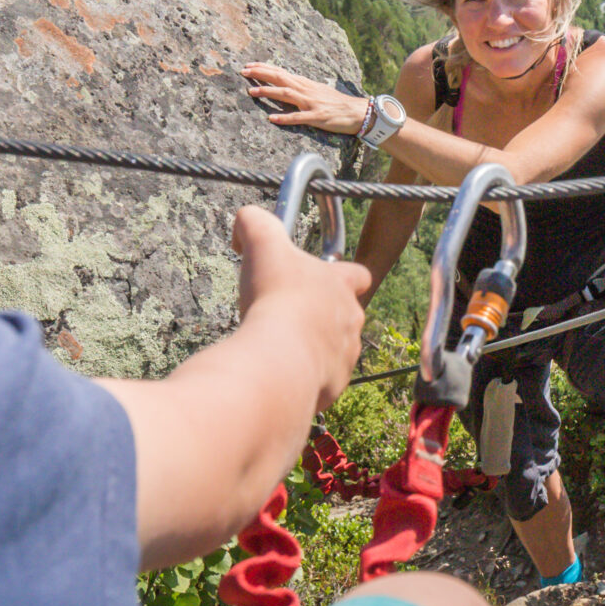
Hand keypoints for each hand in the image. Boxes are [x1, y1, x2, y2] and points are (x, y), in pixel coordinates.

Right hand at [231, 204, 370, 412]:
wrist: (278, 360)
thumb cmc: (276, 299)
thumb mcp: (263, 246)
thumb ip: (257, 223)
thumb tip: (246, 218)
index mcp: (341, 286)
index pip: (357, 274)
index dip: (342, 274)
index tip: (324, 277)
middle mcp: (352, 321)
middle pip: (345, 315)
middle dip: (322, 316)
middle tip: (291, 316)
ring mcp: (345, 357)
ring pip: (334, 350)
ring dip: (313, 348)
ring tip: (281, 347)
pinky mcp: (332, 387)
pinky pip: (320, 381)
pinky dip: (304, 378)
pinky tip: (278, 373)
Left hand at [242, 61, 370, 134]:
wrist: (358, 112)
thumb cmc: (337, 103)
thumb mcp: (318, 90)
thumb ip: (302, 87)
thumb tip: (286, 83)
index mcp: (306, 84)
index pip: (282, 72)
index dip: (264, 68)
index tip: (249, 65)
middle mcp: (307, 90)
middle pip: (281, 78)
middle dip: (261, 74)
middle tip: (243, 71)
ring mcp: (311, 103)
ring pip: (287, 94)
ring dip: (269, 92)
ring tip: (252, 92)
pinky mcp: (317, 117)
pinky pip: (299, 117)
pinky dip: (284, 117)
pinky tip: (272, 119)